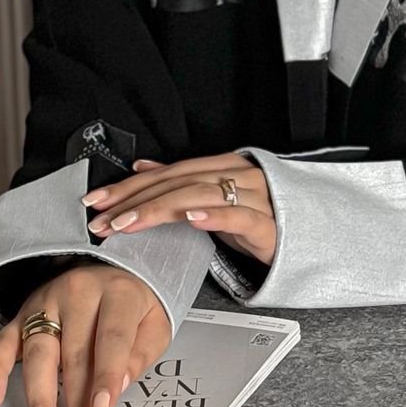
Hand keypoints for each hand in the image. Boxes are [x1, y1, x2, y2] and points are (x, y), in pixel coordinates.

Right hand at [0, 261, 170, 406]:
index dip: (106, 375)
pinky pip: (3, 343)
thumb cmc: (132, 306)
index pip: (111, 338)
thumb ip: (141, 353)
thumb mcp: (154, 323)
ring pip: (38, 354)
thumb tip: (119, 384)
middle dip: (75, 405)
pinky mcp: (22, 314)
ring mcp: (45, 303)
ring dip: (40, 400)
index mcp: (117, 294)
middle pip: (74, 354)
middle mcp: (77, 294)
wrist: (108, 270)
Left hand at [86, 151, 277, 269]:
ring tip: (129, 223)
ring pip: (199, 195)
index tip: (97, 201)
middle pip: (176, 182)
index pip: (165, 173)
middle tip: (102, 218)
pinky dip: (212, 215)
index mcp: (220, 166)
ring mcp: (253, 197)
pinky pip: (237, 216)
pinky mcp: (268, 224)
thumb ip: (180, 183)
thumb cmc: (259, 220)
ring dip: (158, 209)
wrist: (308, 239)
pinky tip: (189, 218)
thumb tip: (143, 168)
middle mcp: (235, 175)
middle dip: (134, 200)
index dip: (128, 186)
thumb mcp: (215, 199)